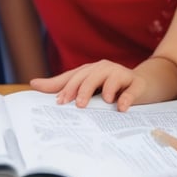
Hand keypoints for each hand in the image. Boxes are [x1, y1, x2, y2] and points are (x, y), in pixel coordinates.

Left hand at [31, 59, 147, 110]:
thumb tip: (33, 83)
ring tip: (104, 101)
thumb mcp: (88, 86)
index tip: (59, 102)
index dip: (67, 88)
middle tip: (78, 105)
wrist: (144, 84)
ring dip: (107, 89)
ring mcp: (121, 74)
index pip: (75, 77)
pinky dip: (127, 98)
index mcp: (90, 70)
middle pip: (91, 76)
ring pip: (111, 78)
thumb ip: (62, 85)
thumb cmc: (110, 86)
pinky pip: (131, 90)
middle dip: (84, 88)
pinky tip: (122, 107)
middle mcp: (104, 69)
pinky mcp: (137, 84)